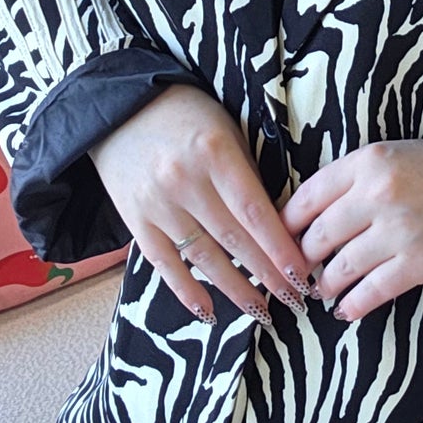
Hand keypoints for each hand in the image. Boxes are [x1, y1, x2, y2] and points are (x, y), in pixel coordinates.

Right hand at [89, 84, 312, 323]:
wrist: (119, 108)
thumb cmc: (187, 115)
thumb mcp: (227, 130)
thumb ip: (249, 175)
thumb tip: (280, 226)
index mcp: (215, 153)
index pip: (255, 213)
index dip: (280, 249)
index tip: (303, 276)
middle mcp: (184, 181)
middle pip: (234, 240)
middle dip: (268, 275)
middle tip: (295, 300)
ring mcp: (157, 204)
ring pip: (204, 257)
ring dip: (235, 290)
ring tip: (262, 311)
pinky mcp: (135, 220)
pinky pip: (164, 264)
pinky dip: (187, 291)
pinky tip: (209, 313)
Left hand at [281, 139, 422, 322]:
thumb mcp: (398, 156)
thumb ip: (356, 177)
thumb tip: (312, 213)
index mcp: (368, 161)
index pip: (306, 198)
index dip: (286, 225)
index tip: (281, 240)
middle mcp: (378, 193)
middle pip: (317, 237)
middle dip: (303, 260)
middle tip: (301, 271)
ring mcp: (398, 231)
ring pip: (339, 268)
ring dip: (326, 285)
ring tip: (324, 291)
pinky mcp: (419, 264)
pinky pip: (371, 292)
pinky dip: (353, 305)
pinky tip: (346, 310)